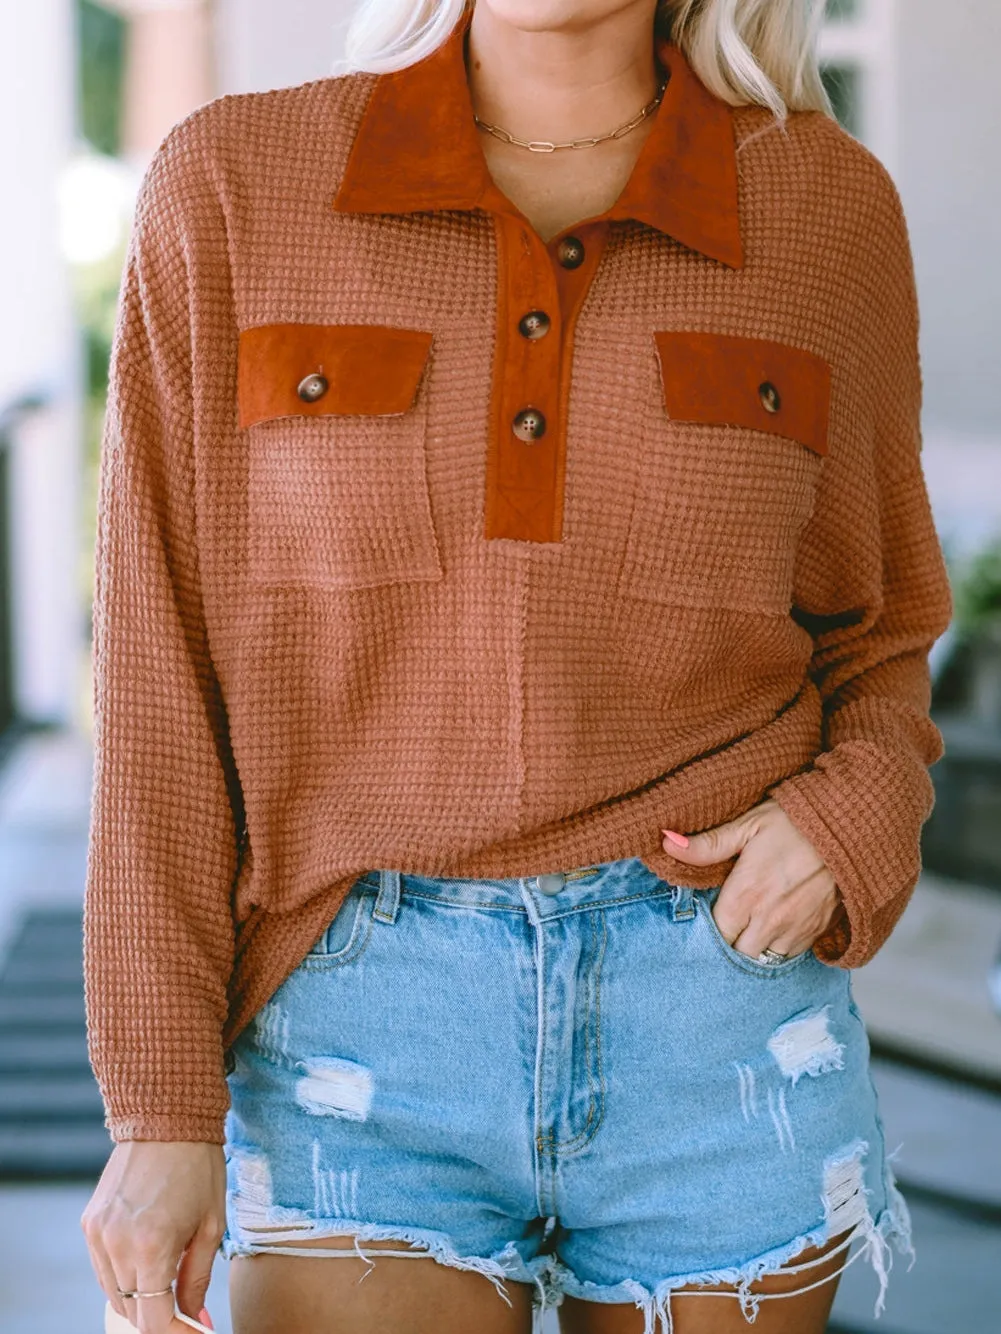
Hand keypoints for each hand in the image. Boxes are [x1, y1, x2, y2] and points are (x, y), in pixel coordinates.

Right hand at [81, 1140, 225, 1332]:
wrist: (167, 1119)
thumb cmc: (199, 1168)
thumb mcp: (210, 1226)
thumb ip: (196, 1279)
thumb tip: (193, 1318)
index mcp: (152, 1247)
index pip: (153, 1321)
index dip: (175, 1333)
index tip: (194, 1329)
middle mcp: (117, 1244)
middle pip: (131, 1311)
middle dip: (159, 1317)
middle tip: (184, 1310)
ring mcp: (98, 1234)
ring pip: (113, 1292)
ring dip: (140, 1298)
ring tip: (168, 1283)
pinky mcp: (89, 1222)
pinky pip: (103, 1267)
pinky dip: (123, 1275)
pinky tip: (146, 1261)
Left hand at [661, 798, 841, 959]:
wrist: (852, 828)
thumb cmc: (796, 821)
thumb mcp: (748, 824)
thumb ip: (707, 844)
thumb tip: (666, 843)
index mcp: (746, 895)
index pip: (713, 933)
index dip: (706, 927)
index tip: (708, 912)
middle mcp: (769, 921)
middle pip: (735, 953)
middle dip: (728, 941)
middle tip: (727, 920)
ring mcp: (795, 930)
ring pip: (763, 958)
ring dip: (753, 946)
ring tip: (750, 923)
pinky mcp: (817, 932)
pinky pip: (789, 953)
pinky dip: (778, 944)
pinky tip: (775, 923)